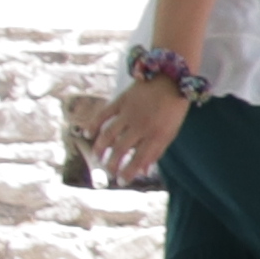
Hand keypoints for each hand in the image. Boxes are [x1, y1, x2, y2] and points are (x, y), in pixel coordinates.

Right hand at [84, 70, 190, 185]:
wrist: (171, 76)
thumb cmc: (173, 107)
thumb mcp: (171, 132)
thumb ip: (157, 151)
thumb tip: (144, 171)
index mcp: (156, 135)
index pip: (138, 160)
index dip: (128, 173)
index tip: (121, 182)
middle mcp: (141, 126)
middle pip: (120, 150)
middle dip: (112, 164)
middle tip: (108, 172)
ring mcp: (129, 113)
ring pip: (108, 135)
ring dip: (100, 149)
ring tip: (97, 158)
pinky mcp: (121, 101)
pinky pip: (103, 115)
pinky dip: (93, 124)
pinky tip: (86, 134)